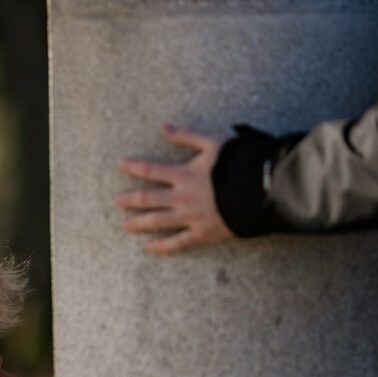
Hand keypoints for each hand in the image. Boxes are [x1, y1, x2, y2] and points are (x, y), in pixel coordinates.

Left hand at [116, 124, 233, 253]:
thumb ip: (187, 136)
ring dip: (139, 223)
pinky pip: (178, 242)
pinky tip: (148, 248)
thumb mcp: (213, 143)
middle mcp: (182, 197)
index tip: (120, 166)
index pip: (152, 170)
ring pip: (158, 222)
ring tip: (124, 225)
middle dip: (130, 200)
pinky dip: (162, 246)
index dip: (134, 167)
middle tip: (116, 201)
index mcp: (184, 174)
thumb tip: (164, 127)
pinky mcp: (202, 233)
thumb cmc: (238, 164)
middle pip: (149, 199)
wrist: (261, 191)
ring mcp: (190, 217)